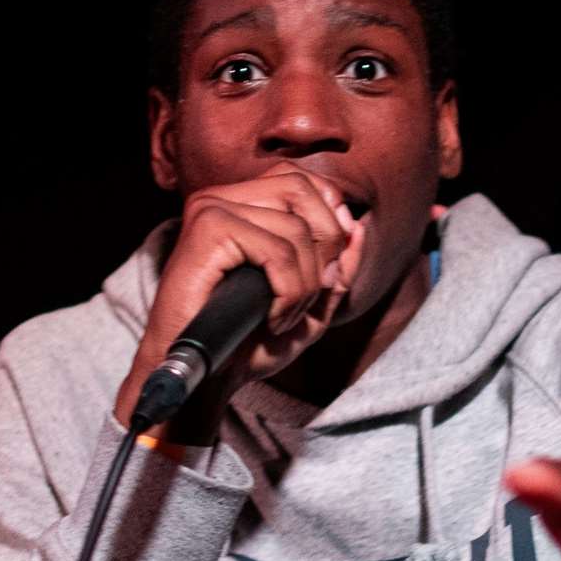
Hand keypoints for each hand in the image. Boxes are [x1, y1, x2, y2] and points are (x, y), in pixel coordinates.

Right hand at [114, 165, 362, 441]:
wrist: (202, 379)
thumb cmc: (248, 344)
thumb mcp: (310, 304)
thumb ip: (338, 265)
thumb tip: (357, 224)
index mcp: (240, 204)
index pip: (301, 180)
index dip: (329, 219)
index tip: (327, 270)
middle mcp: (222, 198)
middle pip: (302, 192)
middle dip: (324, 248)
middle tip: (307, 298)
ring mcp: (212, 209)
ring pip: (295, 228)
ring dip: (305, 284)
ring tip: (283, 318)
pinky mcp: (208, 229)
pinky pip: (278, 251)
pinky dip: (289, 292)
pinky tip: (271, 319)